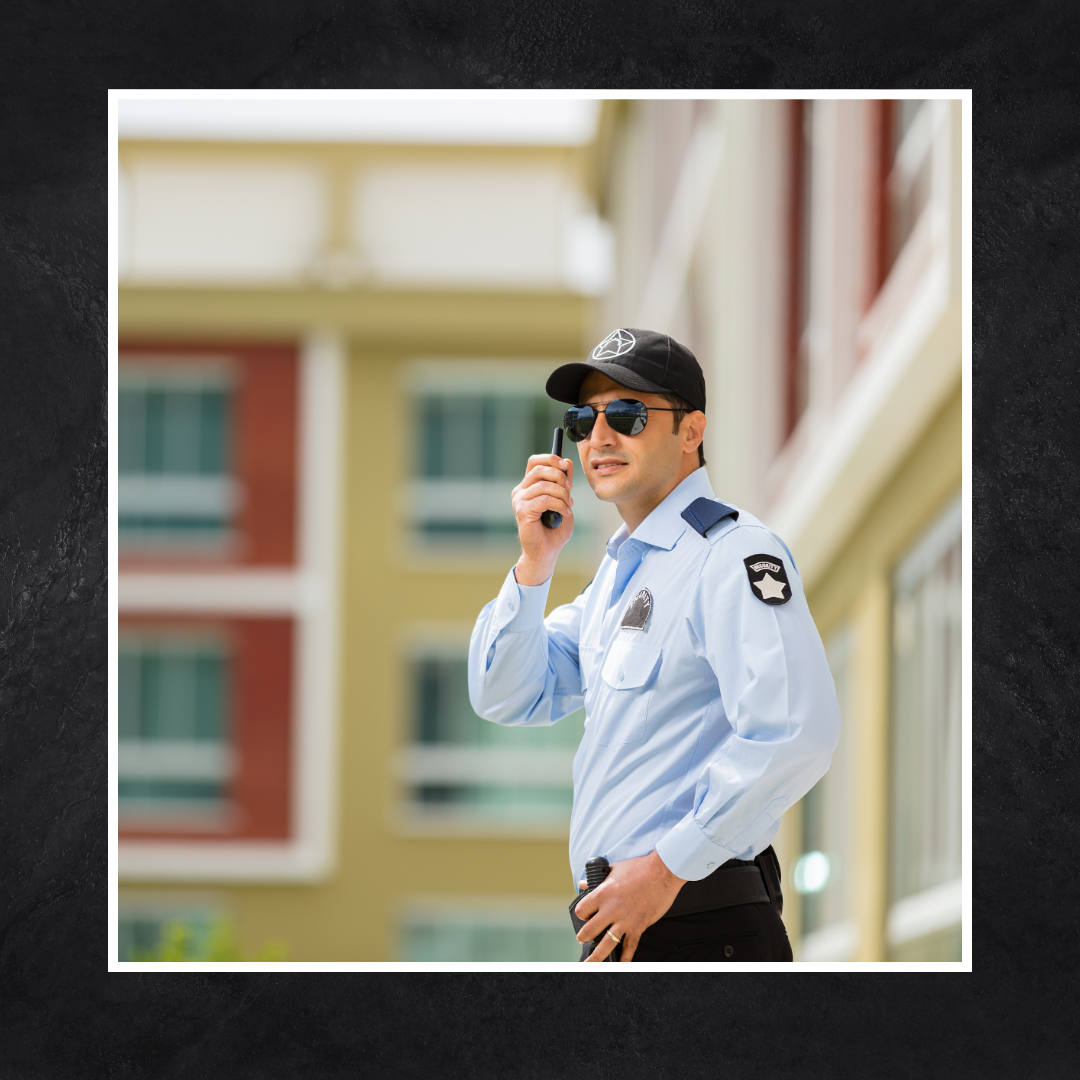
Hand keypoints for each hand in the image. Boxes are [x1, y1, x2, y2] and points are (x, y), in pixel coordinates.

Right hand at [512, 453, 574, 584]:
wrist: (547, 551)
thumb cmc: (555, 527)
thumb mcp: (564, 499)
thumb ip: (564, 482)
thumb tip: (567, 462)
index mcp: (528, 486)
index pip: (535, 462)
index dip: (550, 459)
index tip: (565, 465)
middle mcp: (520, 491)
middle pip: (540, 470)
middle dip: (560, 477)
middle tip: (571, 489)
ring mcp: (519, 501)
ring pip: (544, 485)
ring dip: (562, 494)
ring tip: (569, 505)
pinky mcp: (522, 512)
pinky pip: (544, 500)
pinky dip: (559, 505)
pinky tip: (565, 513)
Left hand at [574, 850, 686, 962]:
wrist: (662, 872)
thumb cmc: (639, 868)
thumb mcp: (613, 869)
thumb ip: (596, 880)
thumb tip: (582, 884)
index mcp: (603, 893)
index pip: (581, 910)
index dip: (581, 914)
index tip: (583, 916)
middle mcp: (611, 909)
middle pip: (590, 930)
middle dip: (583, 937)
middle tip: (582, 939)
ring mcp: (625, 920)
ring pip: (606, 943)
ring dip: (596, 956)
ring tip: (589, 963)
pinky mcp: (639, 926)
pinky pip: (630, 946)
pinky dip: (625, 958)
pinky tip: (621, 964)